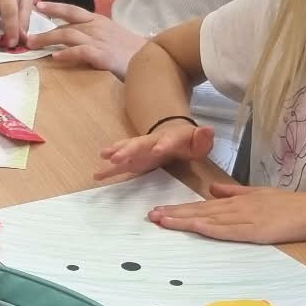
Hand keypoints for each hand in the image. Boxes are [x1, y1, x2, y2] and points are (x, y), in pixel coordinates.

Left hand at [27, 1, 145, 77]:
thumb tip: (69, 39)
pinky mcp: (104, 56)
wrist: (151, 60)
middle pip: (66, 25)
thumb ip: (91, 35)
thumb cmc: (129, 51)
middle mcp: (98, 28)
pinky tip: (55, 57)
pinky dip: (68, 54)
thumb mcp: (109, 37)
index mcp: (99, 22)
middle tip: (26, 36)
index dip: (55, 7)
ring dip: (49, 40)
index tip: (38, 5)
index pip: (73, 11)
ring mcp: (101, 41)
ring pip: (70, 36)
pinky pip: (82, 52)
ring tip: (33, 45)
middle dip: (45, 30)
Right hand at [93, 119, 215, 179]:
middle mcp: (150, 142)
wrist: (173, 137)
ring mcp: (139, 150)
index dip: (162, 145)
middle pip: (138, 144)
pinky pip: (119, 164)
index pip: (166, 141)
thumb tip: (208, 130)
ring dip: (115, 154)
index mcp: (169, 139)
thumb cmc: (187, 142)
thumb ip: (203, 139)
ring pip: (126, 150)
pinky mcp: (133, 160)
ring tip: (104, 157)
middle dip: (128, 150)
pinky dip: (108, 169)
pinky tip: (97, 175)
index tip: (156, 151)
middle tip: (117, 156)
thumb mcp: (199, 142)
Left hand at [148, 181, 305, 245]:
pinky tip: (192, 226)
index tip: (159, 210)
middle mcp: (234, 208)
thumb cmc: (288, 206)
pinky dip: (208, 227)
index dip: (179, 208)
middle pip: (198, 211)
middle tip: (150, 216)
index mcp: (235, 202)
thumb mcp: (257, 194)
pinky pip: (226, 229)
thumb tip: (212, 189)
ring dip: (183, 220)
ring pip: (207, 219)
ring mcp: (243, 218)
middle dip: (173, 214)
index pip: (201, 206)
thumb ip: (233, 192)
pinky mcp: (252, 230)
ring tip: (161, 221)